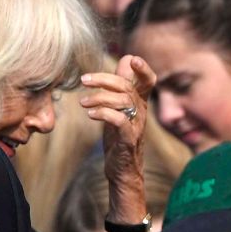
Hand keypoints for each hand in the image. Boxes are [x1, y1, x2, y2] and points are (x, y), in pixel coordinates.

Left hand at [79, 55, 155, 222]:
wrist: (122, 172)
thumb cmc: (119, 139)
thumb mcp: (119, 109)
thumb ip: (121, 86)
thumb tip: (125, 59)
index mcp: (139, 103)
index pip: (148, 81)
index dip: (143, 68)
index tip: (132, 59)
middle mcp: (141, 112)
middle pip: (127, 86)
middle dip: (104, 79)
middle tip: (84, 80)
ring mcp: (136, 126)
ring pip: (123, 101)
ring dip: (99, 98)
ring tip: (83, 102)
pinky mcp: (128, 140)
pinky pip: (119, 121)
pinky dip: (103, 114)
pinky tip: (90, 115)